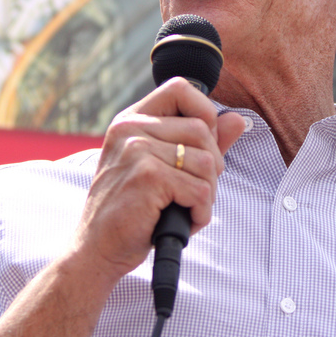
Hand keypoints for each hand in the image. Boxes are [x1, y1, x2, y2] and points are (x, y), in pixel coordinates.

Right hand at [73, 77, 246, 279]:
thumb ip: (202, 143)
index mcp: (132, 119)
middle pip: (202, 129)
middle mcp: (131, 128)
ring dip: (207, 194)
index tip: (202, 147)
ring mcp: (137, 150)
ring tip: (186, 208)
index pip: (181, 89)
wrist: (97, 248)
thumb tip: (238, 120)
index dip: (204, 114)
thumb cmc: (133, 209)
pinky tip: (185, 220)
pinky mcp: (147, 176)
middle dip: (211, 167)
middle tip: (194, 192)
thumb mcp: (165, 168)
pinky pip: (200, 190)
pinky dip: (201, 212)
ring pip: (206, 162)